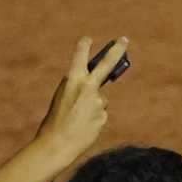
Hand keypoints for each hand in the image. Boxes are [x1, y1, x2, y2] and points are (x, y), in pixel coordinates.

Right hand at [40, 36, 127, 166]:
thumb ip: (78, 87)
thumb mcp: (62, 96)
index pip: (80, 57)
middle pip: (107, 64)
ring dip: (92, 106)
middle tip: (125, 39)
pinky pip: (100, 112)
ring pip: (100, 99)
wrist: (58, 143)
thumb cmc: (56, 119)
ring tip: (77, 117)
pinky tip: (83, 125)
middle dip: (117, 50)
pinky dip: (94, 117)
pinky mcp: (104, 115)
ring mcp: (98, 101)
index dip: (84, 46)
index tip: (88, 39)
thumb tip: (98, 86)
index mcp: (72, 79)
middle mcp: (88, 87)